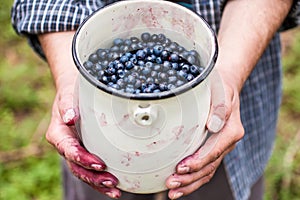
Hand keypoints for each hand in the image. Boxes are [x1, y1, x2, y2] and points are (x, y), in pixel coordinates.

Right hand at [39, 32, 120, 198]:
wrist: (72, 91)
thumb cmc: (70, 93)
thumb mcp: (67, 95)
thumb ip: (67, 106)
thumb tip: (70, 118)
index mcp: (58, 134)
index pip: (69, 150)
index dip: (83, 159)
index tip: (99, 164)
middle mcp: (66, 146)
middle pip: (77, 167)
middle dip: (94, 177)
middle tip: (111, 182)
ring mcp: (75, 151)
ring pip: (84, 172)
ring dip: (99, 183)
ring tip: (115, 191)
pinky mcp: (85, 151)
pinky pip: (91, 169)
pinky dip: (101, 178)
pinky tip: (115, 186)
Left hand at [165, 69, 244, 198]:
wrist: (225, 86)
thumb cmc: (220, 87)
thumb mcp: (221, 91)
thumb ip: (219, 108)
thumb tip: (212, 126)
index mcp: (231, 130)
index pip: (214, 151)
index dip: (197, 161)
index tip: (181, 168)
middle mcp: (227, 142)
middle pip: (209, 166)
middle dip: (190, 178)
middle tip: (171, 184)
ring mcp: (221, 147)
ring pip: (207, 171)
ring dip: (190, 183)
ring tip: (172, 191)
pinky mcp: (213, 149)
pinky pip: (205, 168)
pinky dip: (193, 179)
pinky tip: (180, 185)